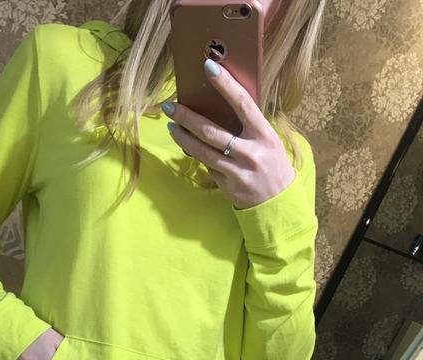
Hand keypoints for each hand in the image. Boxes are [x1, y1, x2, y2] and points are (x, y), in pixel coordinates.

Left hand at [162, 58, 296, 209]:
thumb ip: (248, 125)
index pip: (243, 104)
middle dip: (187, 117)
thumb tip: (220, 103)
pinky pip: (208, 167)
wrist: (278, 202)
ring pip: (202, 152)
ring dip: (183, 138)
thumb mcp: (268, 140)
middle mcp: (250, 153)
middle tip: (170, 107)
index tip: (208, 67)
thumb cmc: (271, 163)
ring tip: (172, 127)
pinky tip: (193, 149)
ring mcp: (237, 172)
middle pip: (211, 132)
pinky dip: (199, 157)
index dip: (226, 85)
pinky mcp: (227, 186)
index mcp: (264, 135)